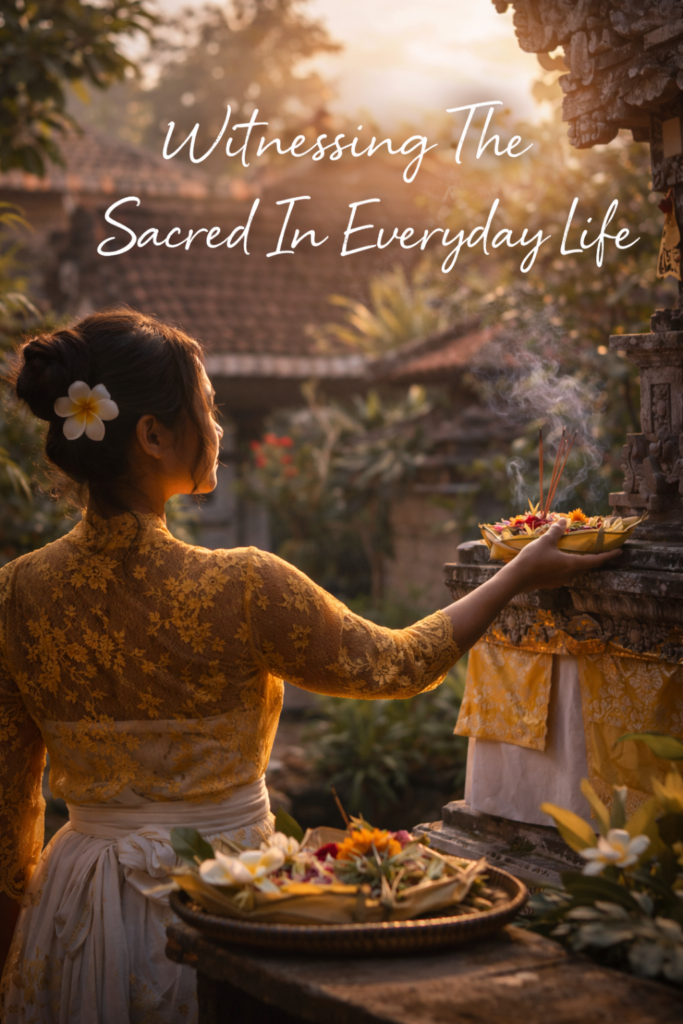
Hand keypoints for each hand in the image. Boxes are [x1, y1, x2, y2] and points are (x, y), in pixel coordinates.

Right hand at [503, 518, 621, 591]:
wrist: (516, 578)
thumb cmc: (533, 558)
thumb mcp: (545, 541)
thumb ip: (556, 531)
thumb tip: (564, 520)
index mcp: (572, 564)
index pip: (596, 560)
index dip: (609, 555)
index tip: (620, 551)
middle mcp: (570, 574)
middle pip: (588, 567)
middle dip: (595, 559)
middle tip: (601, 551)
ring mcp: (561, 580)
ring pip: (576, 571)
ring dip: (581, 563)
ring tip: (580, 554)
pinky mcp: (552, 583)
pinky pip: (566, 574)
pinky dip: (569, 566)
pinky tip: (561, 560)